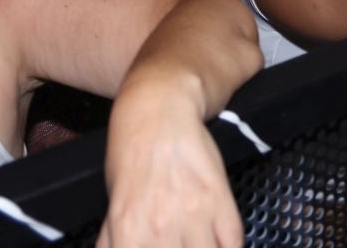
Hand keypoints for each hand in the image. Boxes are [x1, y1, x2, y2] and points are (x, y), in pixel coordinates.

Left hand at [99, 95, 240, 247]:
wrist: (160, 111)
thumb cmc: (132, 158)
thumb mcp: (114, 204)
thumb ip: (113, 242)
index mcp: (129, 234)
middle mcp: (162, 230)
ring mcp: (195, 217)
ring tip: (197, 245)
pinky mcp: (222, 203)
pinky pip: (233, 244)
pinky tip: (218, 243)